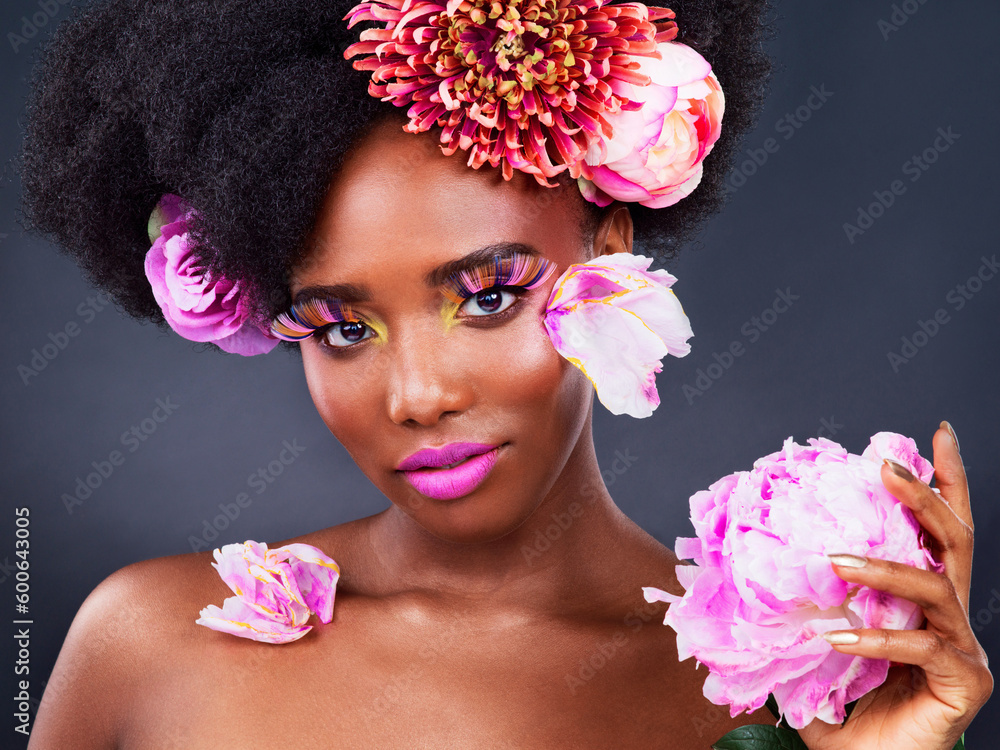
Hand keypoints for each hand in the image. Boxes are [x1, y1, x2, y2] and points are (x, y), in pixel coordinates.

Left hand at [798, 422, 992, 749]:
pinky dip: (879, 636)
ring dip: (885, 567)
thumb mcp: (814, 652)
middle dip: (925, 496)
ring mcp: (962, 649)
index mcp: (924, 602)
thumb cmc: (847, 715)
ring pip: (938, 585)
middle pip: (956, 541)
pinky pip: (924, 645)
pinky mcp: (965, 683)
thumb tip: (744, 575)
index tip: (933, 433)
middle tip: (886, 465)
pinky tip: (839, 637)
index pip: (941, 532)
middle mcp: (951, 617)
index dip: (944, 481)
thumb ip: (797, 612)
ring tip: (835, 561)